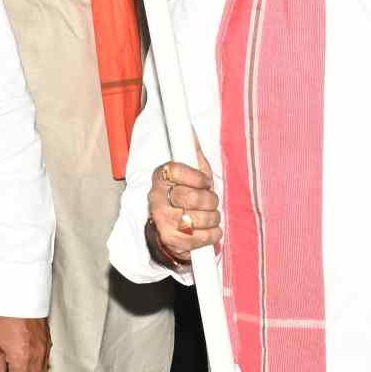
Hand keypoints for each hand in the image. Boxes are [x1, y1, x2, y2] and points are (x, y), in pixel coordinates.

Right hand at [148, 153, 220, 267]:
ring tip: (209, 216)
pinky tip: (209, 230)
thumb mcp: (188, 175)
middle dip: (210, 201)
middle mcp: (157, 198)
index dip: (197, 177)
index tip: (205, 182)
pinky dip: (213, 234)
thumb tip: (191, 131)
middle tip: (211, 202)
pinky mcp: (172, 239)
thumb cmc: (182, 198)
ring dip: (213, 218)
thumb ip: (192, 154)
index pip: (176, 170)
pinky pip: (203, 237)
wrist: (168, 231)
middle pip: (191, 197)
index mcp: (160, 177)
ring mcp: (163, 220)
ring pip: (200, 218)